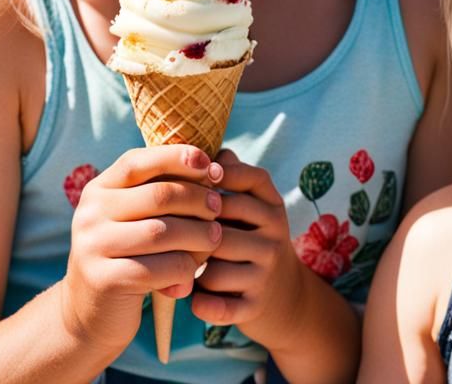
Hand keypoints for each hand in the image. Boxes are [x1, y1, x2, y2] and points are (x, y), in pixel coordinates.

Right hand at [61, 145, 223, 357]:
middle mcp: (90, 213)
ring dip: (198, 235)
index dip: (177, 158)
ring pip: (163, 232)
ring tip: (213, 238)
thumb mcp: (138, 216)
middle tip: (218, 208)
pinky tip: (191, 272)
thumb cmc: (129, 253)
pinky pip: (159, 268)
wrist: (92, 312)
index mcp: (99, 189)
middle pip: (159, 195)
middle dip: (197, 200)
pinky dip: (184, 268)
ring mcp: (92, 247)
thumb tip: (214, 168)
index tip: (209, 166)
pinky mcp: (103, 280)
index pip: (139, 161)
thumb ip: (165, 190)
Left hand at [190, 149, 302, 341]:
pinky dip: (199, 302)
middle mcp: (275, 236)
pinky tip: (191, 295)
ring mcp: (266, 272)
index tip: (197, 176)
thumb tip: (204, 144)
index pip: (252, 178)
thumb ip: (232, 175)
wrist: (284, 297)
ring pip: (215, 266)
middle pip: (225, 221)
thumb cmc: (252, 240)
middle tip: (166, 224)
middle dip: (192, 223)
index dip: (223, 173)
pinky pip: (218, 304)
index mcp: (273, 206)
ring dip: (190, 267)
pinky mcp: (255, 307)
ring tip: (175, 263)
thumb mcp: (253, 206)